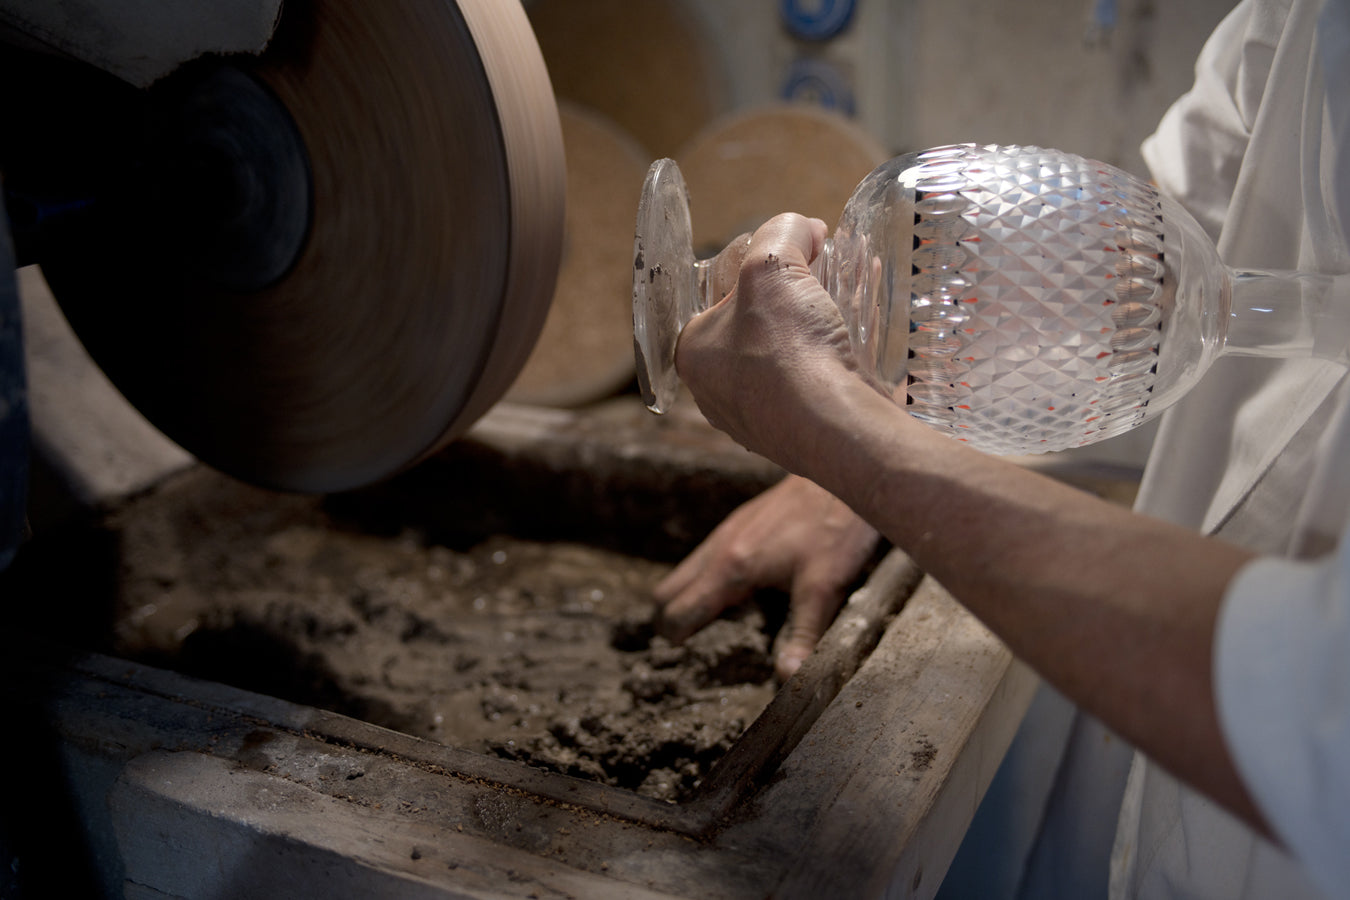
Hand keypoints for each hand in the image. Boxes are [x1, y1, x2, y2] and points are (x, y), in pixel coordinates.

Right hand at [653, 474, 880, 679]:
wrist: (840, 477)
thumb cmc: (835, 530)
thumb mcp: (825, 589)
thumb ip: (804, 636)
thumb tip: (788, 677)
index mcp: (732, 569)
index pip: (676, 613)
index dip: (677, 641)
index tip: (694, 662)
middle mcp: (718, 549)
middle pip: (666, 594)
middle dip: (671, 623)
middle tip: (699, 647)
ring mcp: (724, 532)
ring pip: (682, 573)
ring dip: (687, 601)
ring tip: (717, 626)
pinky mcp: (737, 522)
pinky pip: (702, 558)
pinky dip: (703, 581)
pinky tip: (740, 593)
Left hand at [675, 213, 865, 475]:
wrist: (835, 426)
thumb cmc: (789, 349)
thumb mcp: (772, 266)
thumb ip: (781, 233)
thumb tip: (803, 227)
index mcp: (692, 351)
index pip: (716, 289)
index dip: (757, 257)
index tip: (796, 246)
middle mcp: (715, 391)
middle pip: (754, 320)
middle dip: (789, 291)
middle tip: (822, 270)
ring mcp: (756, 419)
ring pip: (784, 353)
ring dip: (813, 324)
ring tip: (845, 302)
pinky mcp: (797, 434)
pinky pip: (811, 384)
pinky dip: (831, 359)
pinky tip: (853, 345)